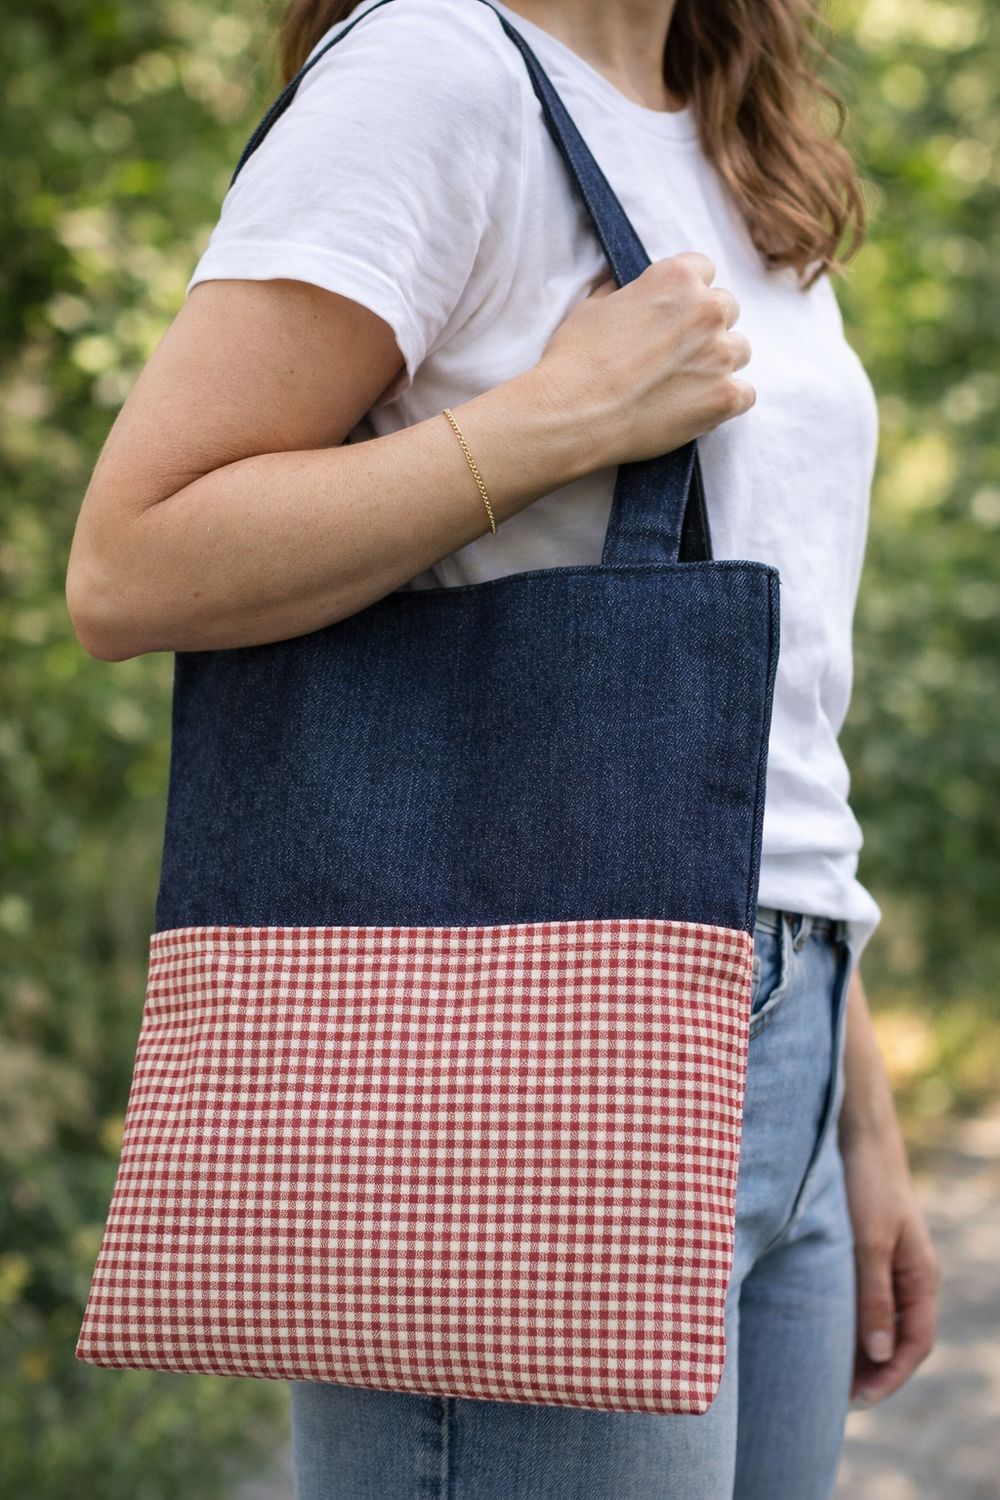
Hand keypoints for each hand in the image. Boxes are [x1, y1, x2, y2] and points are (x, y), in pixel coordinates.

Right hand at [532, 252, 754, 467]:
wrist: (573, 414)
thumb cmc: (575, 360)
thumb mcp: (592, 306)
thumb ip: (623, 292)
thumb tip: (627, 289)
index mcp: (676, 277)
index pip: (704, 270)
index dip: (688, 293)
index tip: (675, 314)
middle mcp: (706, 309)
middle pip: (727, 309)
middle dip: (706, 327)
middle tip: (677, 353)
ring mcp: (719, 354)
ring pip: (739, 350)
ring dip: (719, 363)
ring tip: (685, 384)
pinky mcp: (725, 397)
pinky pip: (746, 394)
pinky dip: (727, 402)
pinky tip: (699, 409)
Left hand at [840, 1123, 941, 1404]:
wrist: (855, 1133)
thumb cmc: (865, 1184)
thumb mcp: (869, 1243)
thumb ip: (874, 1298)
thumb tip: (880, 1355)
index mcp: (920, 1276)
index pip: (915, 1344)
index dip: (890, 1377)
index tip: (858, 1399)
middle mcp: (909, 1273)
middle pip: (898, 1337)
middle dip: (873, 1369)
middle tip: (836, 1397)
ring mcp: (889, 1260)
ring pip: (879, 1318)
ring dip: (859, 1346)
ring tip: (826, 1372)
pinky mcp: (866, 1247)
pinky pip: (863, 1296)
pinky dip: (848, 1318)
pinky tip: (821, 1327)